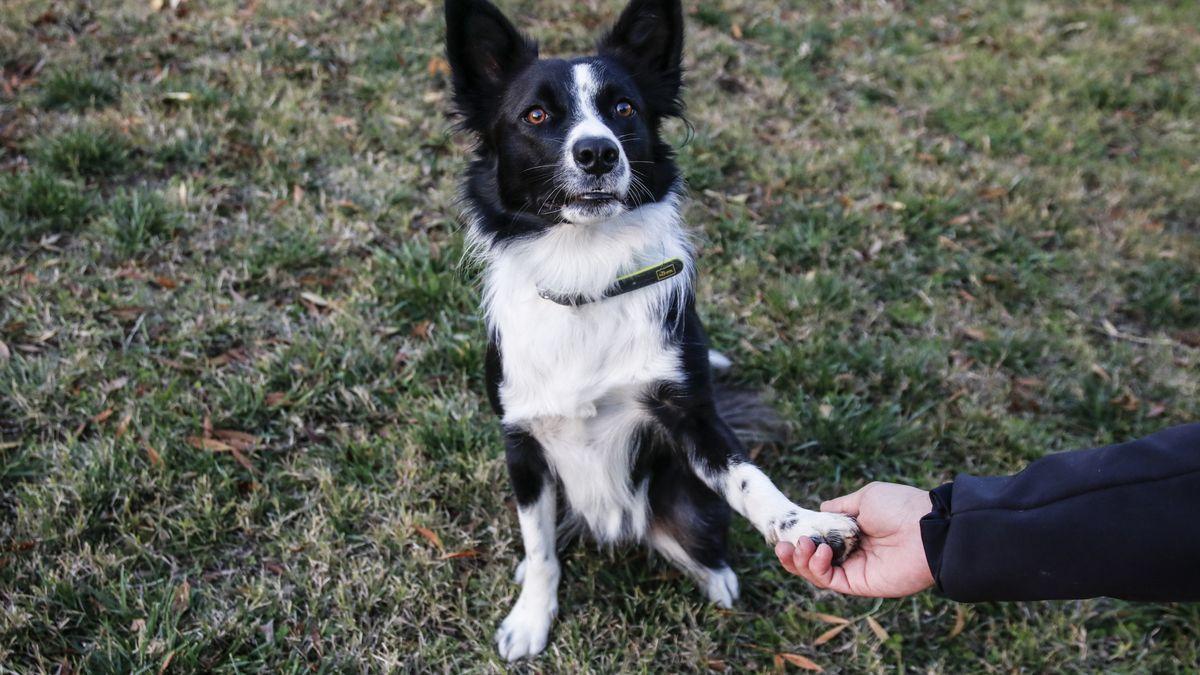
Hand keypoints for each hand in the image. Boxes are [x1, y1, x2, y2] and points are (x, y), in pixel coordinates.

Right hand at [774, 482, 934, 597]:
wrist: (928, 528)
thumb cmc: (900, 507)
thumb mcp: (865, 498)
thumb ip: (840, 507)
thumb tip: (819, 510)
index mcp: (852, 532)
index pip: (818, 540)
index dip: (799, 537)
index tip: (784, 531)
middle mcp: (851, 553)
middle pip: (812, 560)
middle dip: (792, 554)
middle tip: (782, 545)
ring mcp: (855, 570)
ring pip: (816, 573)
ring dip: (801, 561)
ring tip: (803, 545)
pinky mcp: (860, 585)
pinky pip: (830, 581)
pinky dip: (818, 568)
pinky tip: (820, 551)